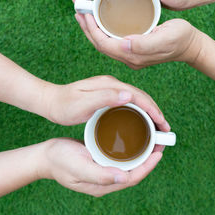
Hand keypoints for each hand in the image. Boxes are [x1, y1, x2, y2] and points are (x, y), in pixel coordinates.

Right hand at [39, 138, 162, 196]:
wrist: (45, 156)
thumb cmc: (60, 161)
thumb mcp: (79, 166)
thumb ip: (100, 174)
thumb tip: (125, 178)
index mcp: (103, 184)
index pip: (133, 178)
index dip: (148, 167)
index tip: (158, 153)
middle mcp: (106, 180)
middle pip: (134, 171)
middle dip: (149, 159)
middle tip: (160, 142)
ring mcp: (104, 171)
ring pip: (129, 165)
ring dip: (142, 154)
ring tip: (151, 139)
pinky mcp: (100, 162)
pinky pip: (120, 159)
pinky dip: (130, 150)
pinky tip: (134, 140)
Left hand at [40, 75, 169, 130]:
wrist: (49, 101)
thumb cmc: (63, 105)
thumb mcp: (82, 103)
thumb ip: (105, 97)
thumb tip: (130, 95)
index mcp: (109, 85)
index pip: (138, 95)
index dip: (152, 109)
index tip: (162, 123)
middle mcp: (112, 85)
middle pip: (140, 97)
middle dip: (155, 111)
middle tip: (165, 129)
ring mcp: (109, 89)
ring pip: (136, 100)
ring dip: (149, 112)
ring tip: (157, 127)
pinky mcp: (106, 96)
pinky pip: (128, 103)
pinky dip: (138, 112)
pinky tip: (140, 122)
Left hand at [76, 15, 204, 69]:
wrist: (191, 46)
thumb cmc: (181, 38)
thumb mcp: (166, 37)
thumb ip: (144, 44)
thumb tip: (123, 44)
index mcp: (134, 55)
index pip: (104, 44)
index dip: (92, 30)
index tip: (85, 13)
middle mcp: (130, 58)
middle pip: (101, 45)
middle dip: (88, 29)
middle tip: (79, 11)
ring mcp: (132, 56)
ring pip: (105, 44)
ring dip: (94, 30)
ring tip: (86, 15)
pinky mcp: (135, 51)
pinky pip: (113, 43)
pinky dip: (103, 32)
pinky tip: (102, 21)